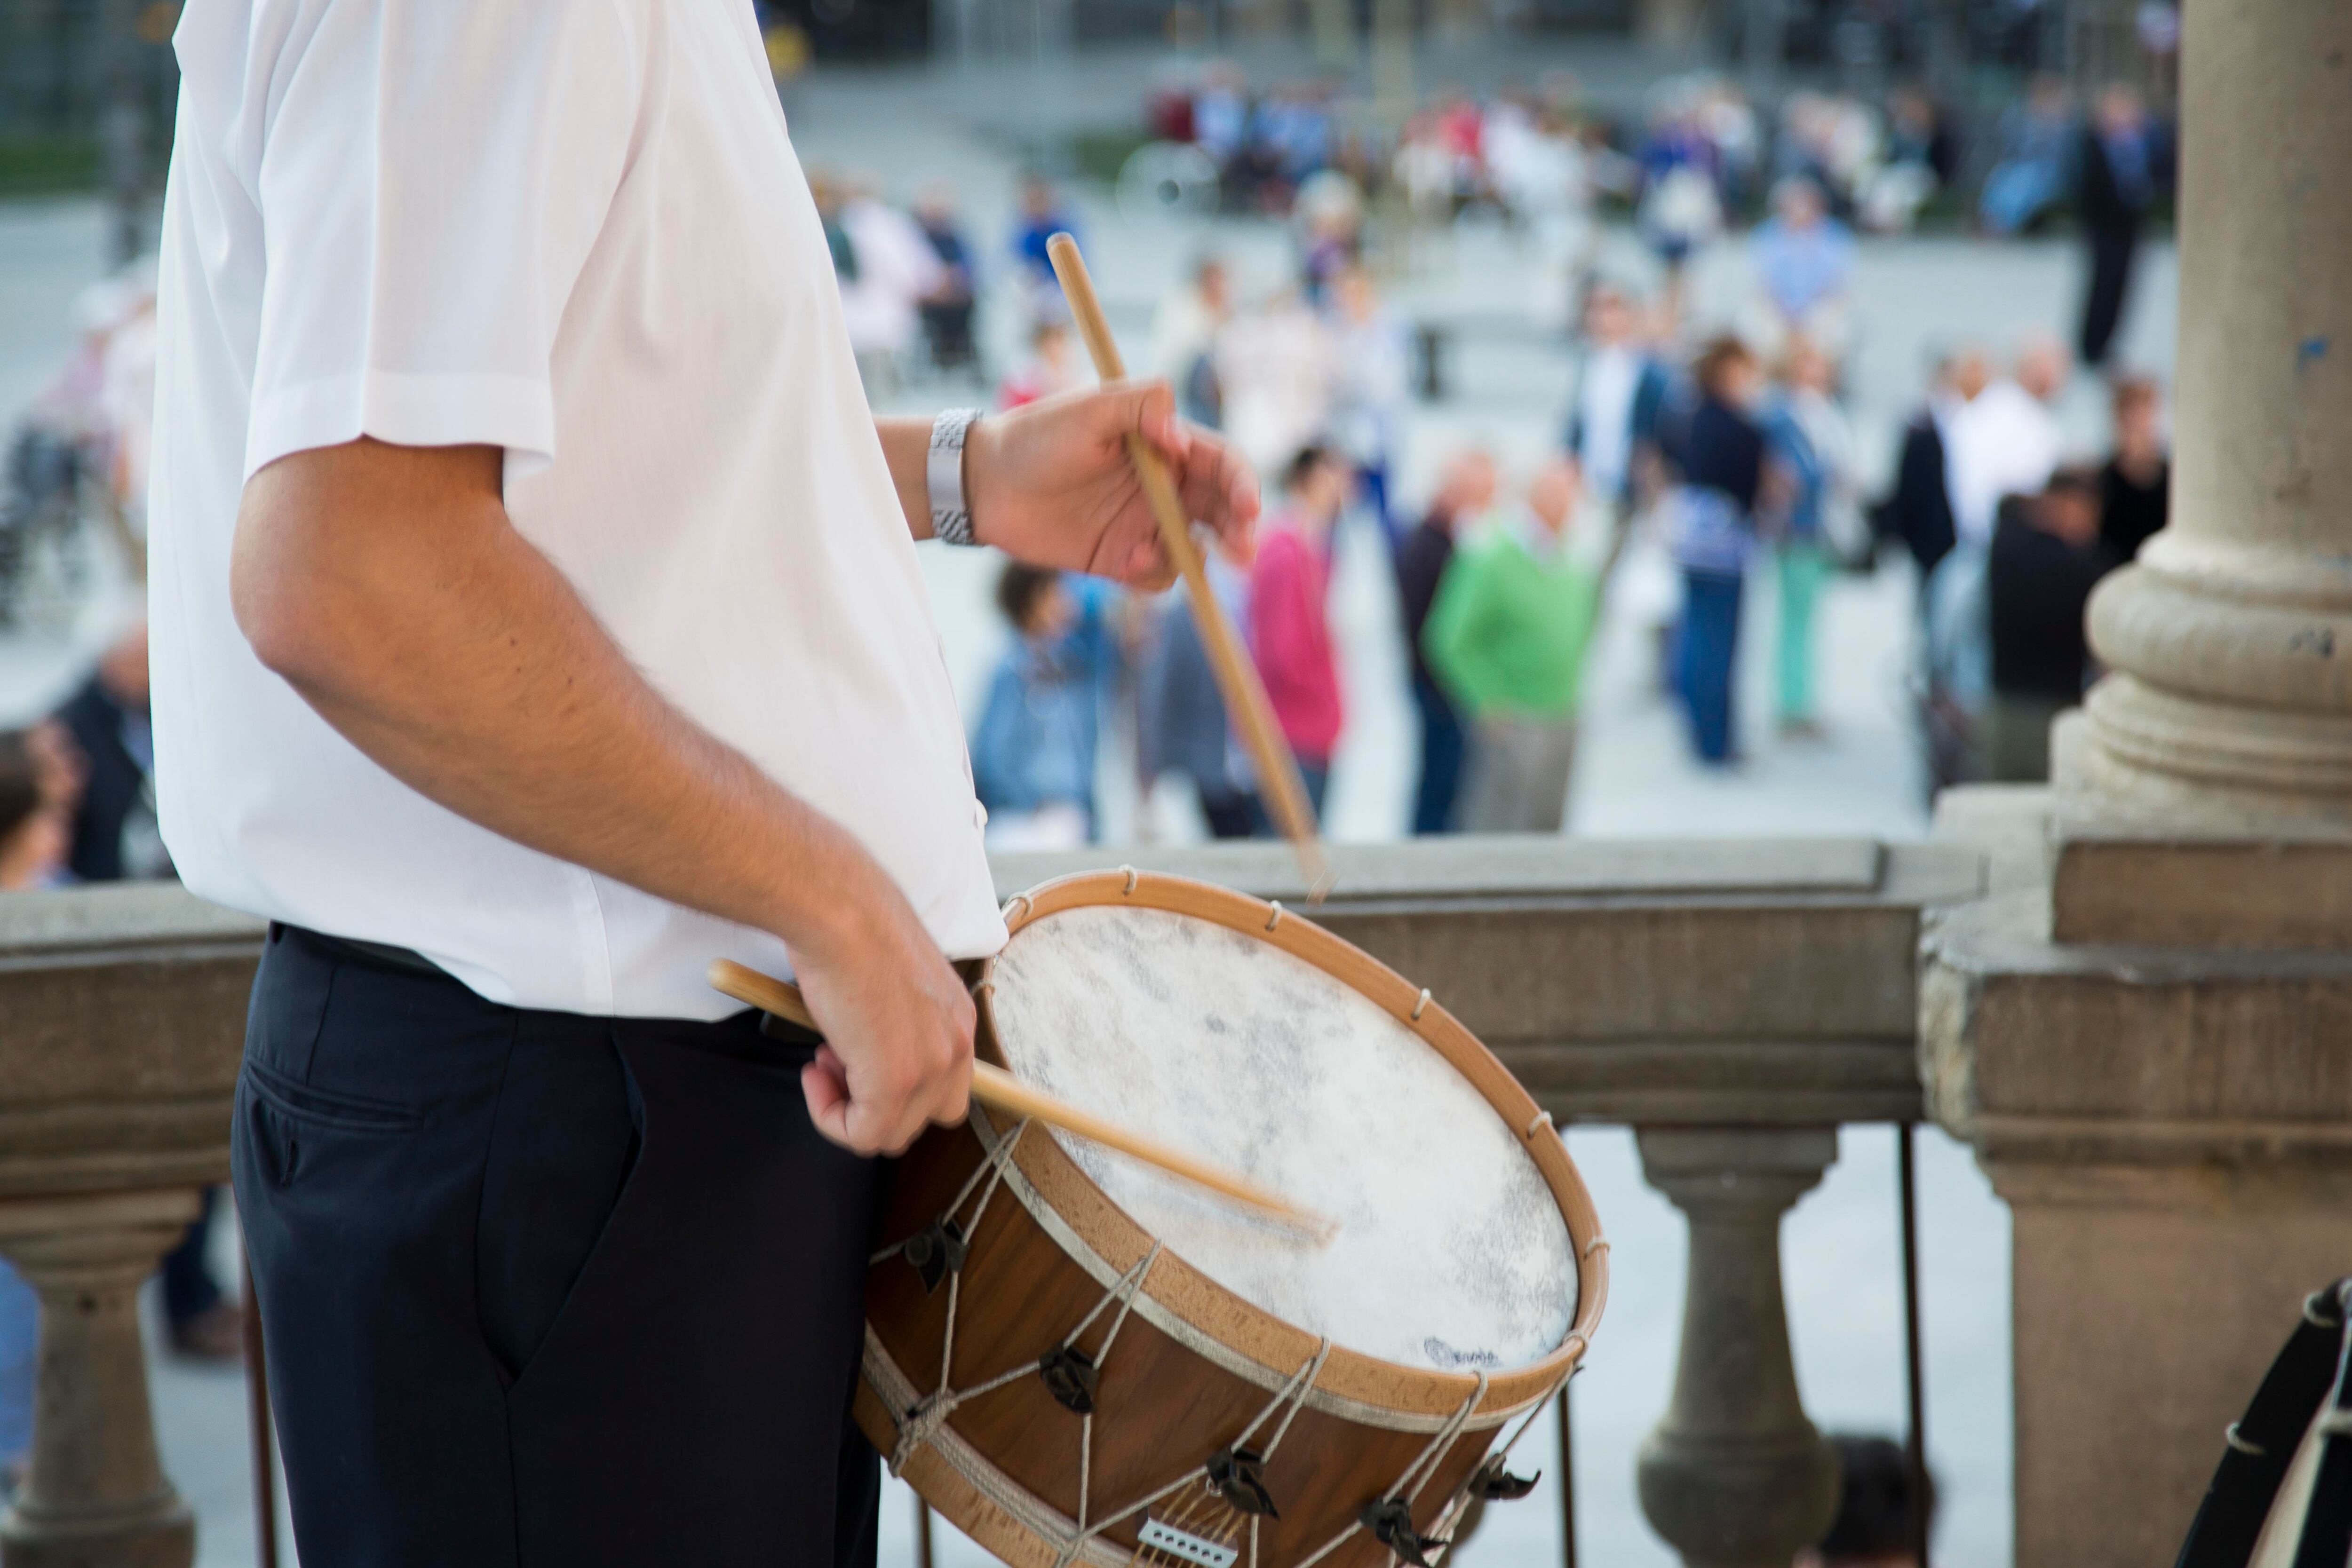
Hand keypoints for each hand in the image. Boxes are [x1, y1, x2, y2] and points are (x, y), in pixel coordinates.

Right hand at [787, 846, 975, 1155]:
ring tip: (822, 1062)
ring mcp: (930, 1067)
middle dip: (875, 1101)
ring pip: (894, 1132)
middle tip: (835, 1060)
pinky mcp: (895, 1084)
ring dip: (850, 1109)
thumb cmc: (852, 928)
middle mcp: (956, 1045)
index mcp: (957, 1018)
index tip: (853, 1051)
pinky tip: (814, 1075)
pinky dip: (831, 1117)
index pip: (943, 1083)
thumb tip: (860, 1047)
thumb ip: (893, 1022)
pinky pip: (863, 1136)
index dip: (895, 1081)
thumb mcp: (889, 982)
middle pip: (925, 1116)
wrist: (838, 912)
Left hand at [964, 380, 1258, 590]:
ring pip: (1195, 549)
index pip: (1222, 465)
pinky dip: (1153, 574)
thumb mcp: (1090, 408)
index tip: (1248, 507)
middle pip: (1222, 512)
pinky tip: (1124, 563)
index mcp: (1165, 447)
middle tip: (1242, 553)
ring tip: (1147, 554)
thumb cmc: (1037, 437)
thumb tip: (1181, 437)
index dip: (1242, 485)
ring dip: (1192, 558)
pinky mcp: (1121, 559)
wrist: (986, 484)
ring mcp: (1144, 525)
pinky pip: (1158, 576)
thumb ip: (1142, 405)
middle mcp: (1163, 487)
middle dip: (1239, 532)